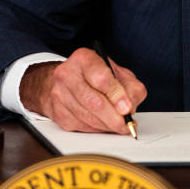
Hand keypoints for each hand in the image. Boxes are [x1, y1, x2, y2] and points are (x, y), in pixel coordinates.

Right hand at [19, 48, 146, 132]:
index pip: (101, 79)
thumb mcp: (120, 74)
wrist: (70, 81)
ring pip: (88, 118)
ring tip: (118, 124)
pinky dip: (98, 129)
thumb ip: (131, 88)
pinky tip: (103, 123)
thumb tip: (129, 109)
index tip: (127, 108)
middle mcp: (67, 74)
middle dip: (114, 117)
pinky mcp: (58, 113)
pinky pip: (82, 127)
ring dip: (107, 125)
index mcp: (84, 59)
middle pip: (94, 102)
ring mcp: (60, 94)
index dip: (117, 96)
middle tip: (126, 123)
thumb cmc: (98, 75)